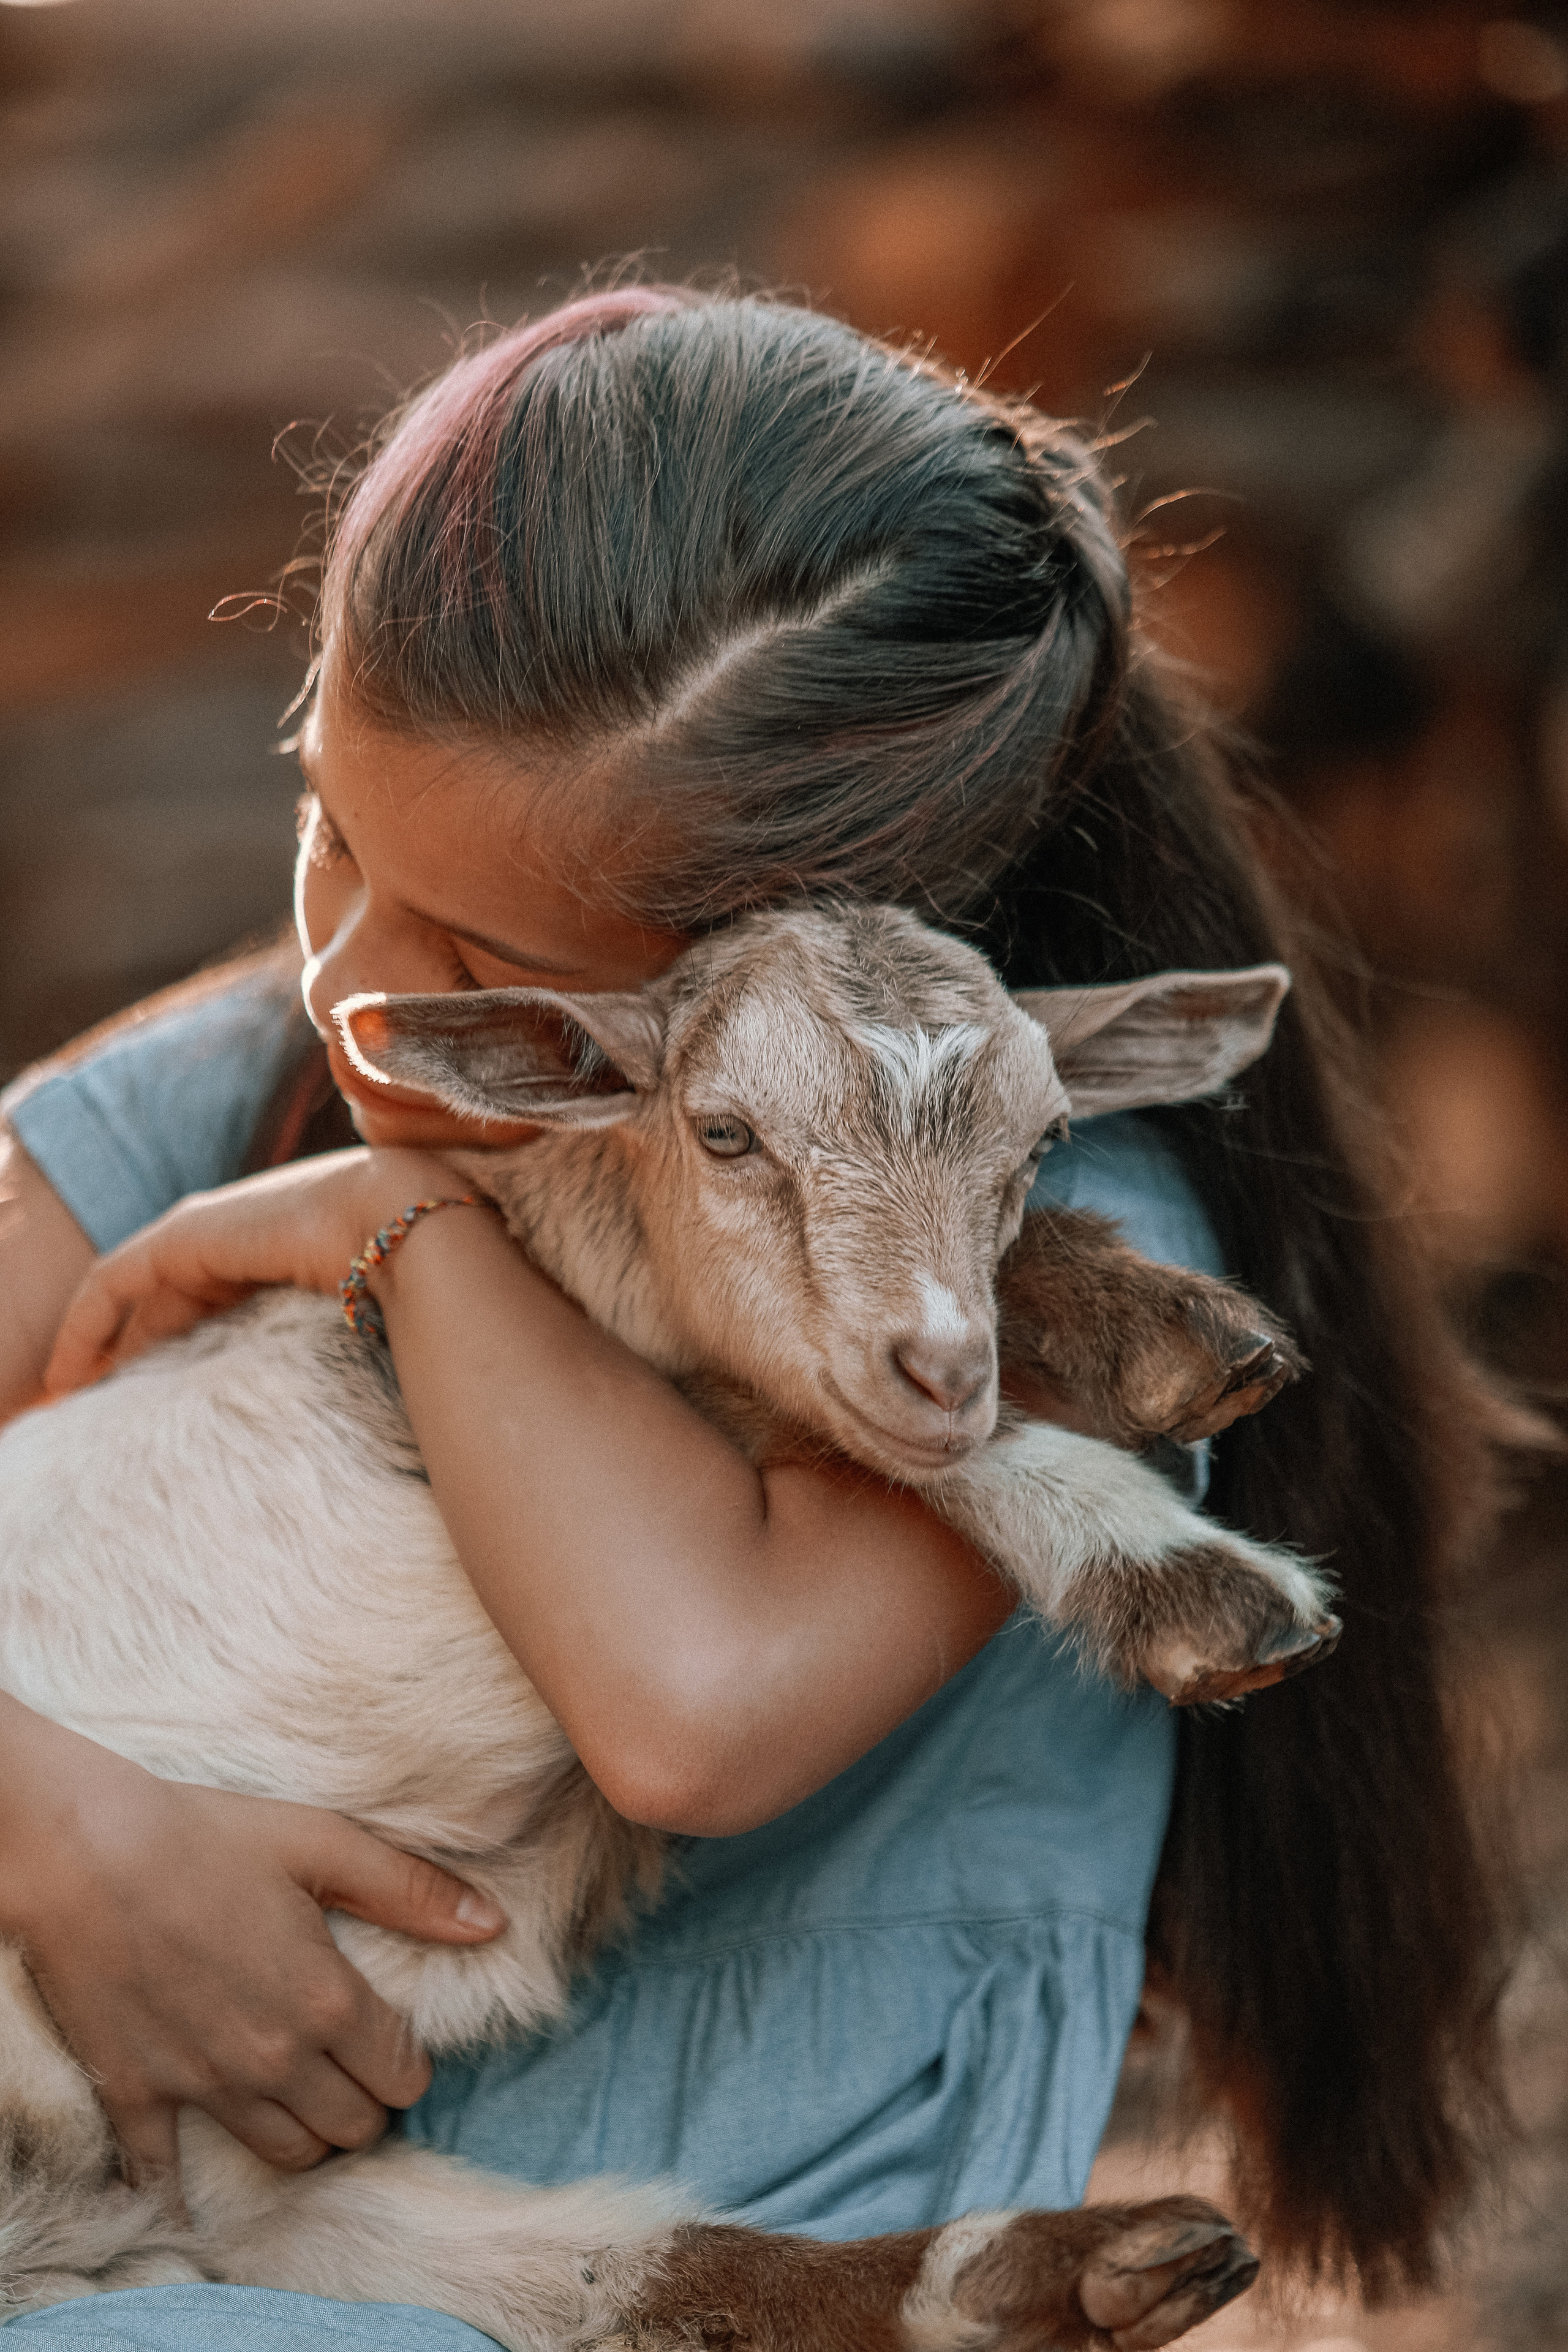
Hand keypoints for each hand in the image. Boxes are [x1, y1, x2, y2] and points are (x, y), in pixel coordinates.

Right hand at [0, 1702, 503, 2184]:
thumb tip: (492, 1924)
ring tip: (300, 2093)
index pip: (403, 2076)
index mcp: (328, 2000)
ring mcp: (206, 2084)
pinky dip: (182, 2180)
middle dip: (365, 2102)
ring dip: (305, 2132)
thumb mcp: (325, 1844)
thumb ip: (413, 1891)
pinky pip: (166, 2173)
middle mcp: (275, 2058)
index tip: (391, 2039)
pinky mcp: (139, 2093)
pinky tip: (194, 2176)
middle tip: (351, 2066)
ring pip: (287, 2153)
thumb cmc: (209, 1835)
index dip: (407, 2061)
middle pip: (352, 2127)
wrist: (86, 1851)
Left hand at [43, 1146, 460, 1393]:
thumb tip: (370, 1397)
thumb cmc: (406, 1273)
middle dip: (128, 1350)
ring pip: (132, 1294)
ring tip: (74, 1397)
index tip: (157, 1398)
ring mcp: (205, 1230)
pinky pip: (113, 1286)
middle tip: (104, 1408)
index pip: (204, 1297)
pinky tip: (70, 1373)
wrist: (406, 1221)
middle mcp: (233, 1232)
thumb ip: (341, 1334)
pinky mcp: (181, 1237)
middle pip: (162, 1300)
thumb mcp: (362, 1316)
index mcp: (275, 1246)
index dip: (174, 1344)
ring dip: (97, 1344)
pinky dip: (85, 1326)